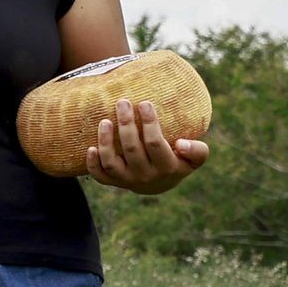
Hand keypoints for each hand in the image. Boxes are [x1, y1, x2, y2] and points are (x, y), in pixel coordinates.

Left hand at [85, 99, 207, 194]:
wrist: (160, 184)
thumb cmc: (178, 161)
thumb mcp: (194, 159)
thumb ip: (197, 151)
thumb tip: (182, 143)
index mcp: (167, 167)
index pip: (155, 143)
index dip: (150, 123)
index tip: (145, 103)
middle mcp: (145, 175)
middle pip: (131, 148)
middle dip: (126, 123)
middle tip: (123, 102)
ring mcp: (127, 180)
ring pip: (112, 162)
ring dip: (106, 141)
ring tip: (105, 120)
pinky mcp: (113, 182)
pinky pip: (100, 176)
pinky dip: (93, 164)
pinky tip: (90, 147)